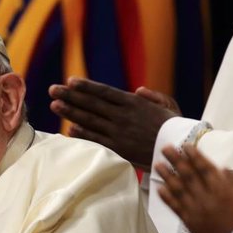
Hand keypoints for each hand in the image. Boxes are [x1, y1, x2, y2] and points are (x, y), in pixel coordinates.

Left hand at [49, 77, 179, 169]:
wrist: (179, 150)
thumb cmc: (175, 127)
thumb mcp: (169, 105)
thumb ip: (152, 96)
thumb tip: (138, 90)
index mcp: (134, 103)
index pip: (104, 92)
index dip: (86, 86)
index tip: (70, 81)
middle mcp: (123, 116)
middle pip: (92, 104)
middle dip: (70, 96)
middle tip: (53, 90)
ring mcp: (119, 133)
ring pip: (90, 120)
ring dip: (71, 112)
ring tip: (55, 105)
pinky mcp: (119, 149)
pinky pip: (96, 140)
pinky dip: (82, 134)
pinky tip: (69, 128)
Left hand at [155, 144, 232, 232]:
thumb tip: (222, 169)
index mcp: (222, 189)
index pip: (204, 168)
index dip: (193, 156)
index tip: (185, 146)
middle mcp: (205, 197)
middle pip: (187, 175)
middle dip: (176, 160)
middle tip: (165, 148)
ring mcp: (195, 210)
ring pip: (178, 189)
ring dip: (167, 176)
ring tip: (158, 165)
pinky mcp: (190, 222)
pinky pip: (175, 208)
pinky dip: (167, 198)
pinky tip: (160, 189)